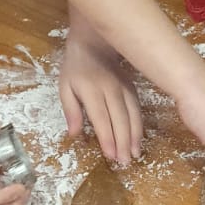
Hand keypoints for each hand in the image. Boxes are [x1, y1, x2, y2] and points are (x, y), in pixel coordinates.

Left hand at [59, 23, 142, 166]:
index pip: (101, 118)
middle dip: (123, 143)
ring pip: (132, 115)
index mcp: (91, 89)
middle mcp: (111, 90)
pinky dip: (139, 126)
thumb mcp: (65, 86)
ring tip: (134, 155)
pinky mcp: (132, 88)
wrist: (95, 42)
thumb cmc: (76, 67)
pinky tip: (139, 140)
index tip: (111, 155)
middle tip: (125, 163)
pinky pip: (138, 109)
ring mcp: (124, 88)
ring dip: (134, 137)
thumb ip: (71, 110)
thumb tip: (74, 134)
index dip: (107, 138)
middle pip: (120, 119)